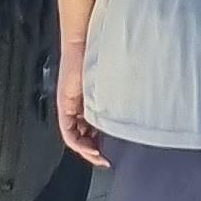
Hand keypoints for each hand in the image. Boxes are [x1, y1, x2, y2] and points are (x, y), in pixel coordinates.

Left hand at [57, 40, 108, 168]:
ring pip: (75, 137)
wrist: (83, 40)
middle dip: (93, 150)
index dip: (100, 142)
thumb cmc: (100, 53)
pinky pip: (69, 132)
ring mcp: (70, 106)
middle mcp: (78, 105)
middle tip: (105, 160)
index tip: (111, 153)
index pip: (92, 127)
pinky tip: (90, 148)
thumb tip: (135, 102)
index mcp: (89, 100)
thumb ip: (116, 91)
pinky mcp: (65, 105)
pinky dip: (78, 143)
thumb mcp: (111, 78)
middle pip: (83, 135)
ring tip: (99, 157)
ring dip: (86, 150)